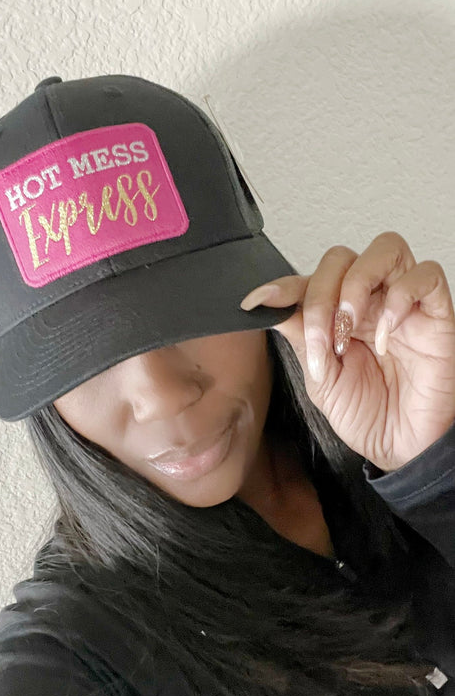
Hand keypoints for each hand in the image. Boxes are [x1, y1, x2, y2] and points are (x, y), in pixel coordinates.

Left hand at [239, 231, 454, 471]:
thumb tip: (268, 304)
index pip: (311, 279)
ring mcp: (404, 303)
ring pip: (385, 248)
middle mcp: (371, 301)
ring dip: (356, 284)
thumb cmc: (368, 414)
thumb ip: (301, 337)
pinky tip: (387, 336)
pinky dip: (401, 296)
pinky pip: (426, 275)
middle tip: (323, 341)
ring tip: (350, 328)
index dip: (284, 285)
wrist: (403, 447)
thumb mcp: (321, 378)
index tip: (258, 301)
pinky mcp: (437, 312)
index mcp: (340, 315)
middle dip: (321, 296)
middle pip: (341, 258)